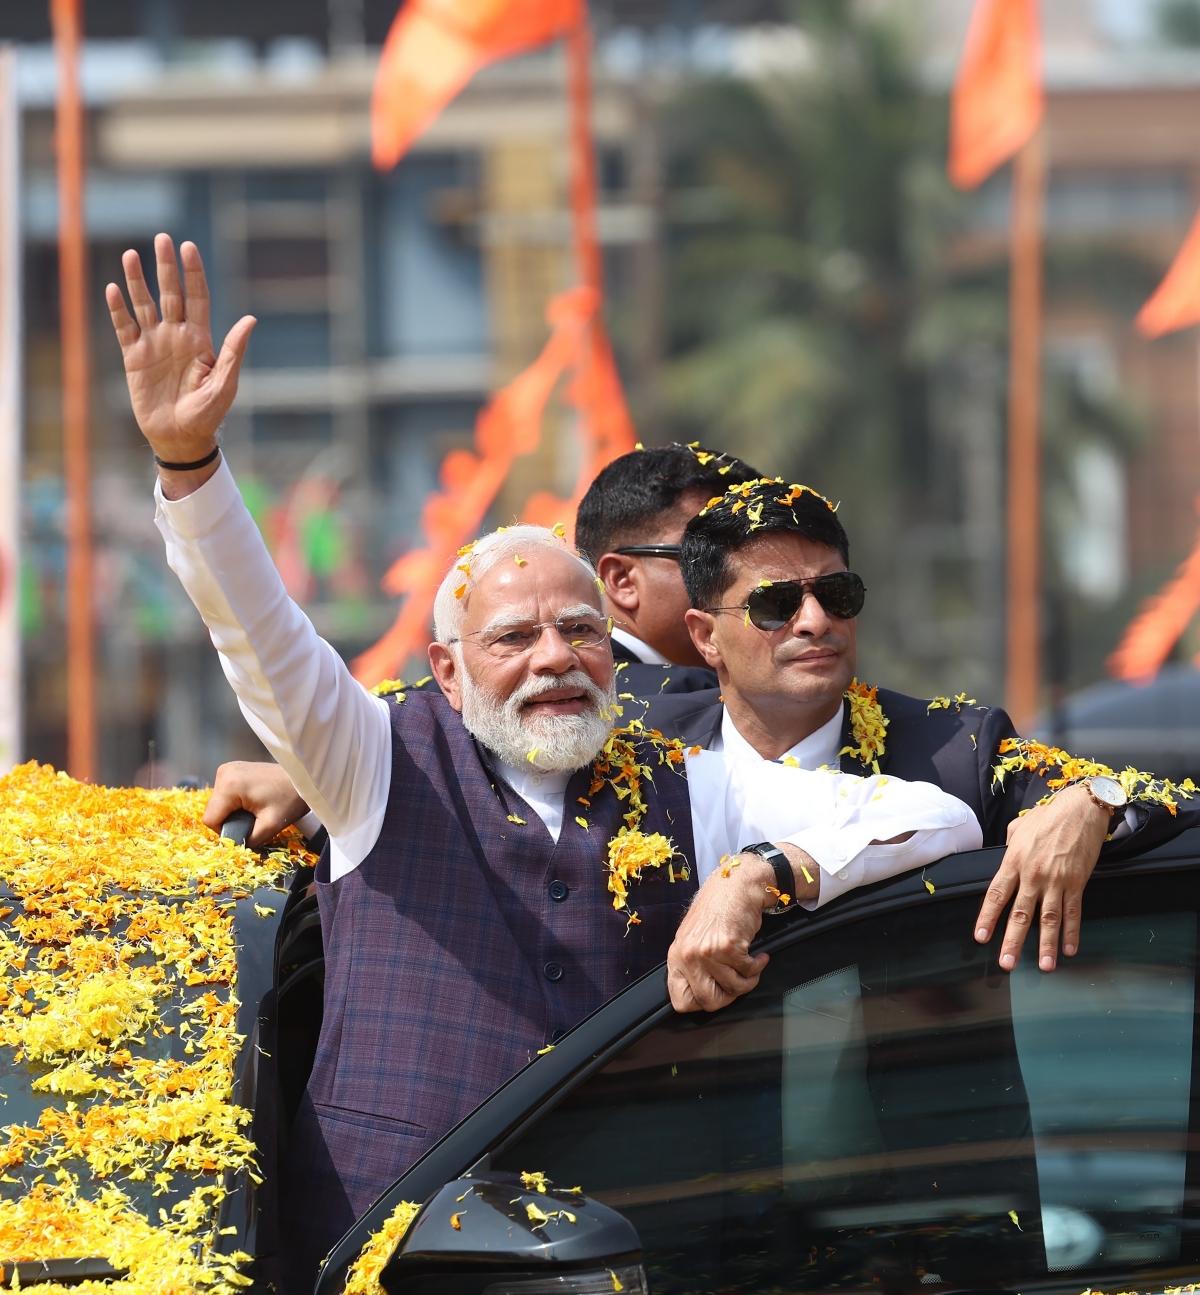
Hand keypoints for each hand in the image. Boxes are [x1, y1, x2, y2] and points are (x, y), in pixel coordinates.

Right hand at [105, 233, 255, 463]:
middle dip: (166, 266)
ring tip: (131, 254)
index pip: (197, 298)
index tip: (188, 247)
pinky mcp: (134, 357)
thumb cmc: (208, 414)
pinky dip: (118, 309)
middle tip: (162, 238)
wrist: (180, 438)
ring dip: (137, 281)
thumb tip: (251, 319)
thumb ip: (233, 351)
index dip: (193, 273)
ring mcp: (154, 344)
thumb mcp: (225, 384)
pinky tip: (113, 289)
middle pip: (171, 293)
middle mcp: (177, 336)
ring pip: (145, 304)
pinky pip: (124, 327)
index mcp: (201, 340)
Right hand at [203, 760, 309, 848]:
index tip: (245, 831)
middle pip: (213, 810)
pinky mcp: (233, 769)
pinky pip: (225, 794)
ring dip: (233, 812)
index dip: (225, 831)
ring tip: (255, 810)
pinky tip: (253, 801)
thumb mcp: (270, 825)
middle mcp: (223, 773)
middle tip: (254, 821)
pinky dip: (235, 802)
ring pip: (218, 803)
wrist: (304, 777)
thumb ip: (249, 840)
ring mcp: (228, 768)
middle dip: (230, 821)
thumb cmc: (290, 799)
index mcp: (229, 785)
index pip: (211, 819)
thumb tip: (235, 850)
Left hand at [667, 856, 772, 1012]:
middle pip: (708, 1002)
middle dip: (729, 997)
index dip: (702, 1002)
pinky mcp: (728, 946)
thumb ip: (693, 967)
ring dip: (748, 979)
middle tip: (737, 981)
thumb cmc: (717, 911)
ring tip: (750, 964)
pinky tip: (758, 955)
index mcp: (676, 956)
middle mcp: (687, 956)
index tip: (717, 992)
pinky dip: (758, 966)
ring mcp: (707, 952)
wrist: (736, 886)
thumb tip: (700, 998)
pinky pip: (748, 972)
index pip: (680, 1001)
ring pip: (733, 989)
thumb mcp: (694, 939)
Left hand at [973, 784, 1108, 971]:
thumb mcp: (1018, 827)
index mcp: (1013, 861)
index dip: (988, 917)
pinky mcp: (1077, 883)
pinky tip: (1070, 950)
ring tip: (1045, 967)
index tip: (981, 937)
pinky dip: (1072, 932)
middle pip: (1020, 914)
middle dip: (1013, 941)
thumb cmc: (1047, 816)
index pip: (996, 894)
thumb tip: (1006, 854)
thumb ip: (1009, 845)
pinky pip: (1073, 913)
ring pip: (1049, 919)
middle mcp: (1032, 875)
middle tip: (1007, 963)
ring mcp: (1056, 881)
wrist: (1081, 810)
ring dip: (1047, 945)